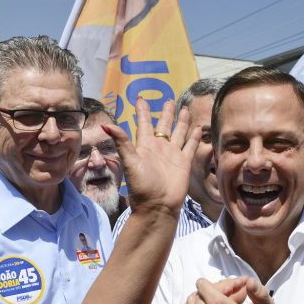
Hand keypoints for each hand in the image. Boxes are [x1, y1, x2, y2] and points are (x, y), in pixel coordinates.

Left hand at [105, 97, 200, 216]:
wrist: (158, 205)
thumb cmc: (141, 186)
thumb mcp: (130, 162)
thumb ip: (122, 142)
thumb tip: (106, 126)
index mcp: (145, 145)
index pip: (144, 123)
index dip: (143, 111)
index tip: (141, 98)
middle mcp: (159, 147)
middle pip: (164, 125)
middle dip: (166, 113)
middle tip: (169, 100)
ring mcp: (172, 154)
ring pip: (179, 133)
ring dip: (182, 122)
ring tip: (185, 109)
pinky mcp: (184, 163)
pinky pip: (190, 147)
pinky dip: (194, 138)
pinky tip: (198, 128)